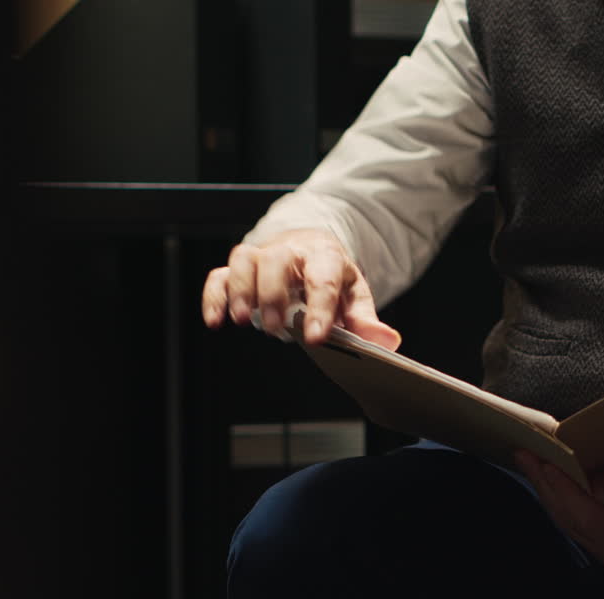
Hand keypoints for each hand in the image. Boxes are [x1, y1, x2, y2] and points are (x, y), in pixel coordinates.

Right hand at [201, 228, 401, 349]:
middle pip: (276, 260)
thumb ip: (366, 320)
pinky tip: (215, 321)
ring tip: (246, 320)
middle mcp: (290, 252)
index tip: (316, 336)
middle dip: (274, 293)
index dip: (320, 308)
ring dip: (242, 290)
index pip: (322, 278)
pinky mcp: (238, 269)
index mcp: (325, 257)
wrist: (308, 250)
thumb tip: (388, 342)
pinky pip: (219, 275)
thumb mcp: (353, 295)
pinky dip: (214, 296)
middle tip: (278, 327)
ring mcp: (261, 257)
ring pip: (244, 260)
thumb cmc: (330, 277)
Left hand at [514, 440, 603, 567]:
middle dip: (543, 485)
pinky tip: (560, 480)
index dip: (549, 479)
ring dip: (552, 492)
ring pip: (571, 520)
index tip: (530, 453)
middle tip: (523, 454)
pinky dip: (568, 499)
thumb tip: (583, 482)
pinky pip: (583, 520)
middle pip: (566, 517)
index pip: (575, 507)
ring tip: (535, 464)